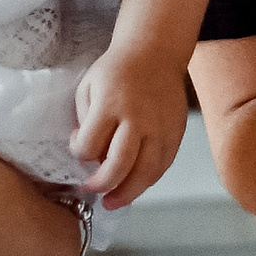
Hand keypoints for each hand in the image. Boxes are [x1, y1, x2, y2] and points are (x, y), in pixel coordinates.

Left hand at [74, 46, 190, 207]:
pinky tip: (135, 186)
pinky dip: (148, 180)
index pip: (90, 144)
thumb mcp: (88, 86)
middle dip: (102, 185)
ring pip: (146, 172)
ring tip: (113, 202)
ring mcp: (160, 128)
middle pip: (120, 165)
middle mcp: (138, 118)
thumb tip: (89, 154)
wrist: (155, 52)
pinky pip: (163, 165)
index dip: (79, 153)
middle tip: (91, 191)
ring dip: (128, 192)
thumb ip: (85, 120)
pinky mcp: (176, 133)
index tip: (79, 149)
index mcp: (111, 104)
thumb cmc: (116, 70)